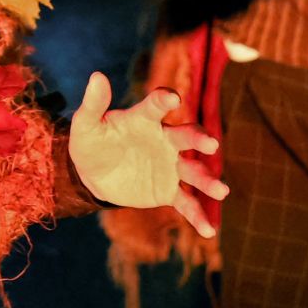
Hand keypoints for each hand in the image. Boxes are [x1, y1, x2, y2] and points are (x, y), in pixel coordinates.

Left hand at [68, 72, 226, 235]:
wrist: (93, 177)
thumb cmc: (91, 144)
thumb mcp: (86, 126)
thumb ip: (93, 104)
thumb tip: (96, 76)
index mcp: (144, 119)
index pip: (156, 106)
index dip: (164, 100)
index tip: (172, 98)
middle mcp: (164, 140)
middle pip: (186, 136)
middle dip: (199, 139)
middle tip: (211, 144)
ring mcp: (170, 166)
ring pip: (193, 171)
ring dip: (208, 180)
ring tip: (222, 190)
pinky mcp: (169, 191)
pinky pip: (187, 203)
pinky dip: (198, 216)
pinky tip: (209, 231)